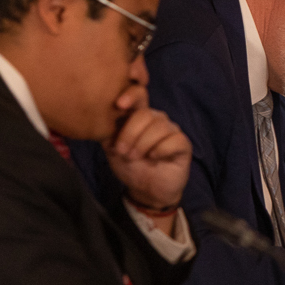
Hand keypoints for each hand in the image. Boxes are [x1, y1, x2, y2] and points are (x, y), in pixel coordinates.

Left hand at [105, 103, 190, 222]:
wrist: (145, 190)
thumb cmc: (130, 166)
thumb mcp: (112, 148)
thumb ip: (107, 131)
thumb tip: (101, 118)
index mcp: (139, 116)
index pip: (138, 94)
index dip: (130, 95)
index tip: (119, 105)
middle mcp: (157, 119)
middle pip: (145, 114)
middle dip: (130, 133)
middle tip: (122, 151)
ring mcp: (172, 131)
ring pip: (159, 127)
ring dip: (143, 144)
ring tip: (135, 157)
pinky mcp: (183, 144)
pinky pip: (174, 140)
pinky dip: (161, 149)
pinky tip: (154, 158)